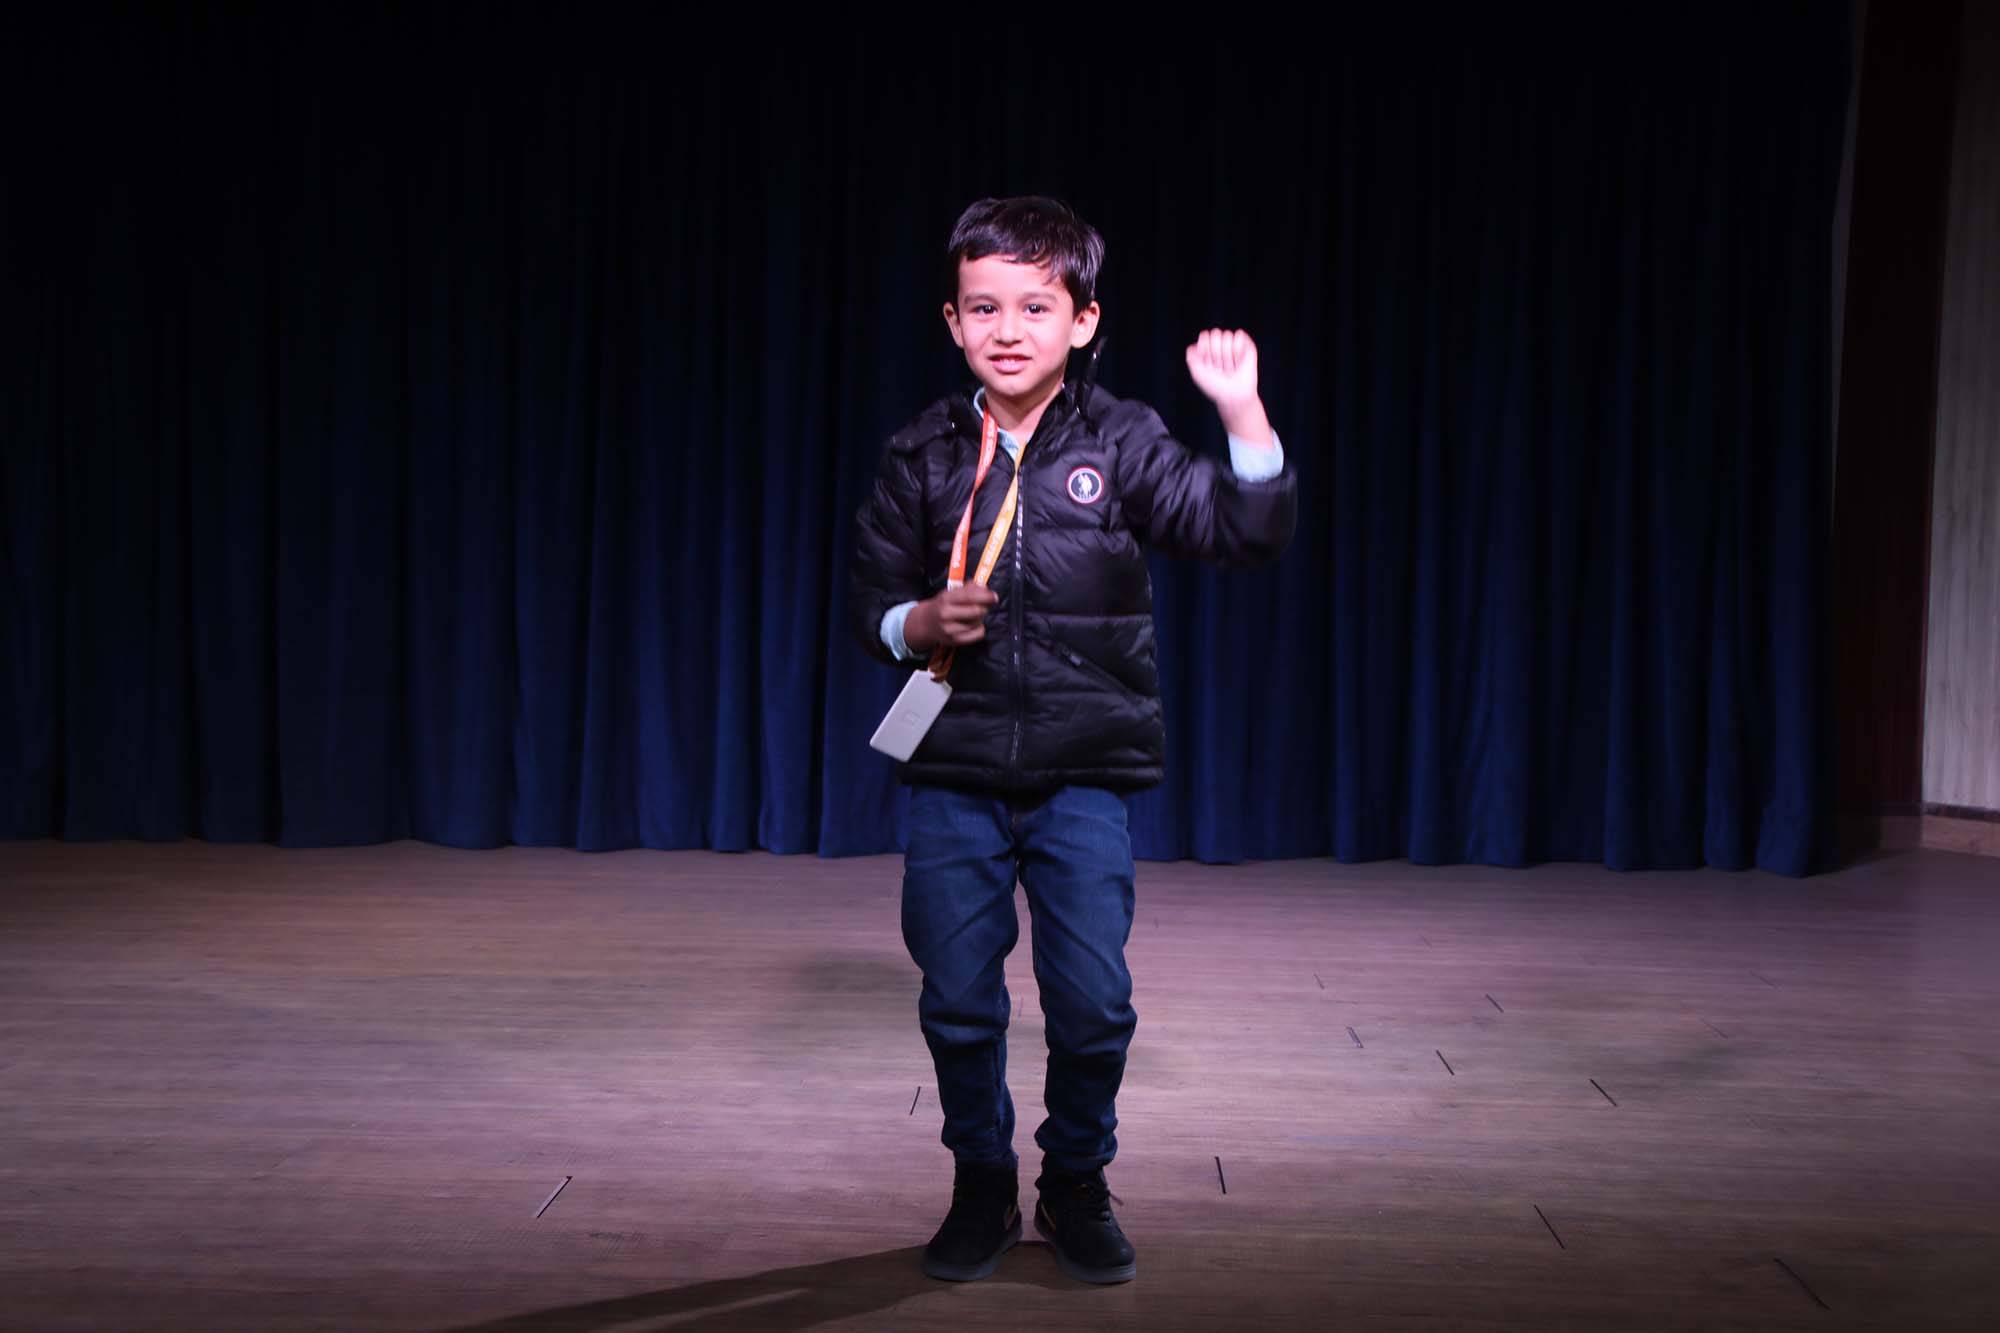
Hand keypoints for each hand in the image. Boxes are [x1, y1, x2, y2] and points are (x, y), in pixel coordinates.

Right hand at [904, 585, 997, 652]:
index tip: (994, 596)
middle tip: (984, 605)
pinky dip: (980, 628)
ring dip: (980, 618)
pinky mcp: (955, 641)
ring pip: (978, 622)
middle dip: (984, 607)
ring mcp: (950, 629)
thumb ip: (967, 588)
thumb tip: (985, 588)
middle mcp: (946, 614)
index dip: (985, 596)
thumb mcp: (950, 593)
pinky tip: (974, 625)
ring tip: (974, 615)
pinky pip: (978, 634)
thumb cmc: (942, 605)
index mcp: (945, 599)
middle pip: (976, 611)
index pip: (969, 597)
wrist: (925, 624)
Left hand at [1186, 328, 1273, 446]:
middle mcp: (1220, 346)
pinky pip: (1240, 335)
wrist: (1235, 394)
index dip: (1206, 349)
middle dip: (1217, 352)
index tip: (1208, 364)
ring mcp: (1234, 345)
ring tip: (1230, 366)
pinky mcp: (1247, 346)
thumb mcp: (1197, 374)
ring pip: (1227, 335)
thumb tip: (1193, 346)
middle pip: (1216, 333)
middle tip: (1220, 366)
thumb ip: (1191, 357)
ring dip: (1228, 354)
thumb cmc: (1216, 387)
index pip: (1205, 336)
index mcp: (1208, 350)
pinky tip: (1239, 361)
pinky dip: (1239, 349)